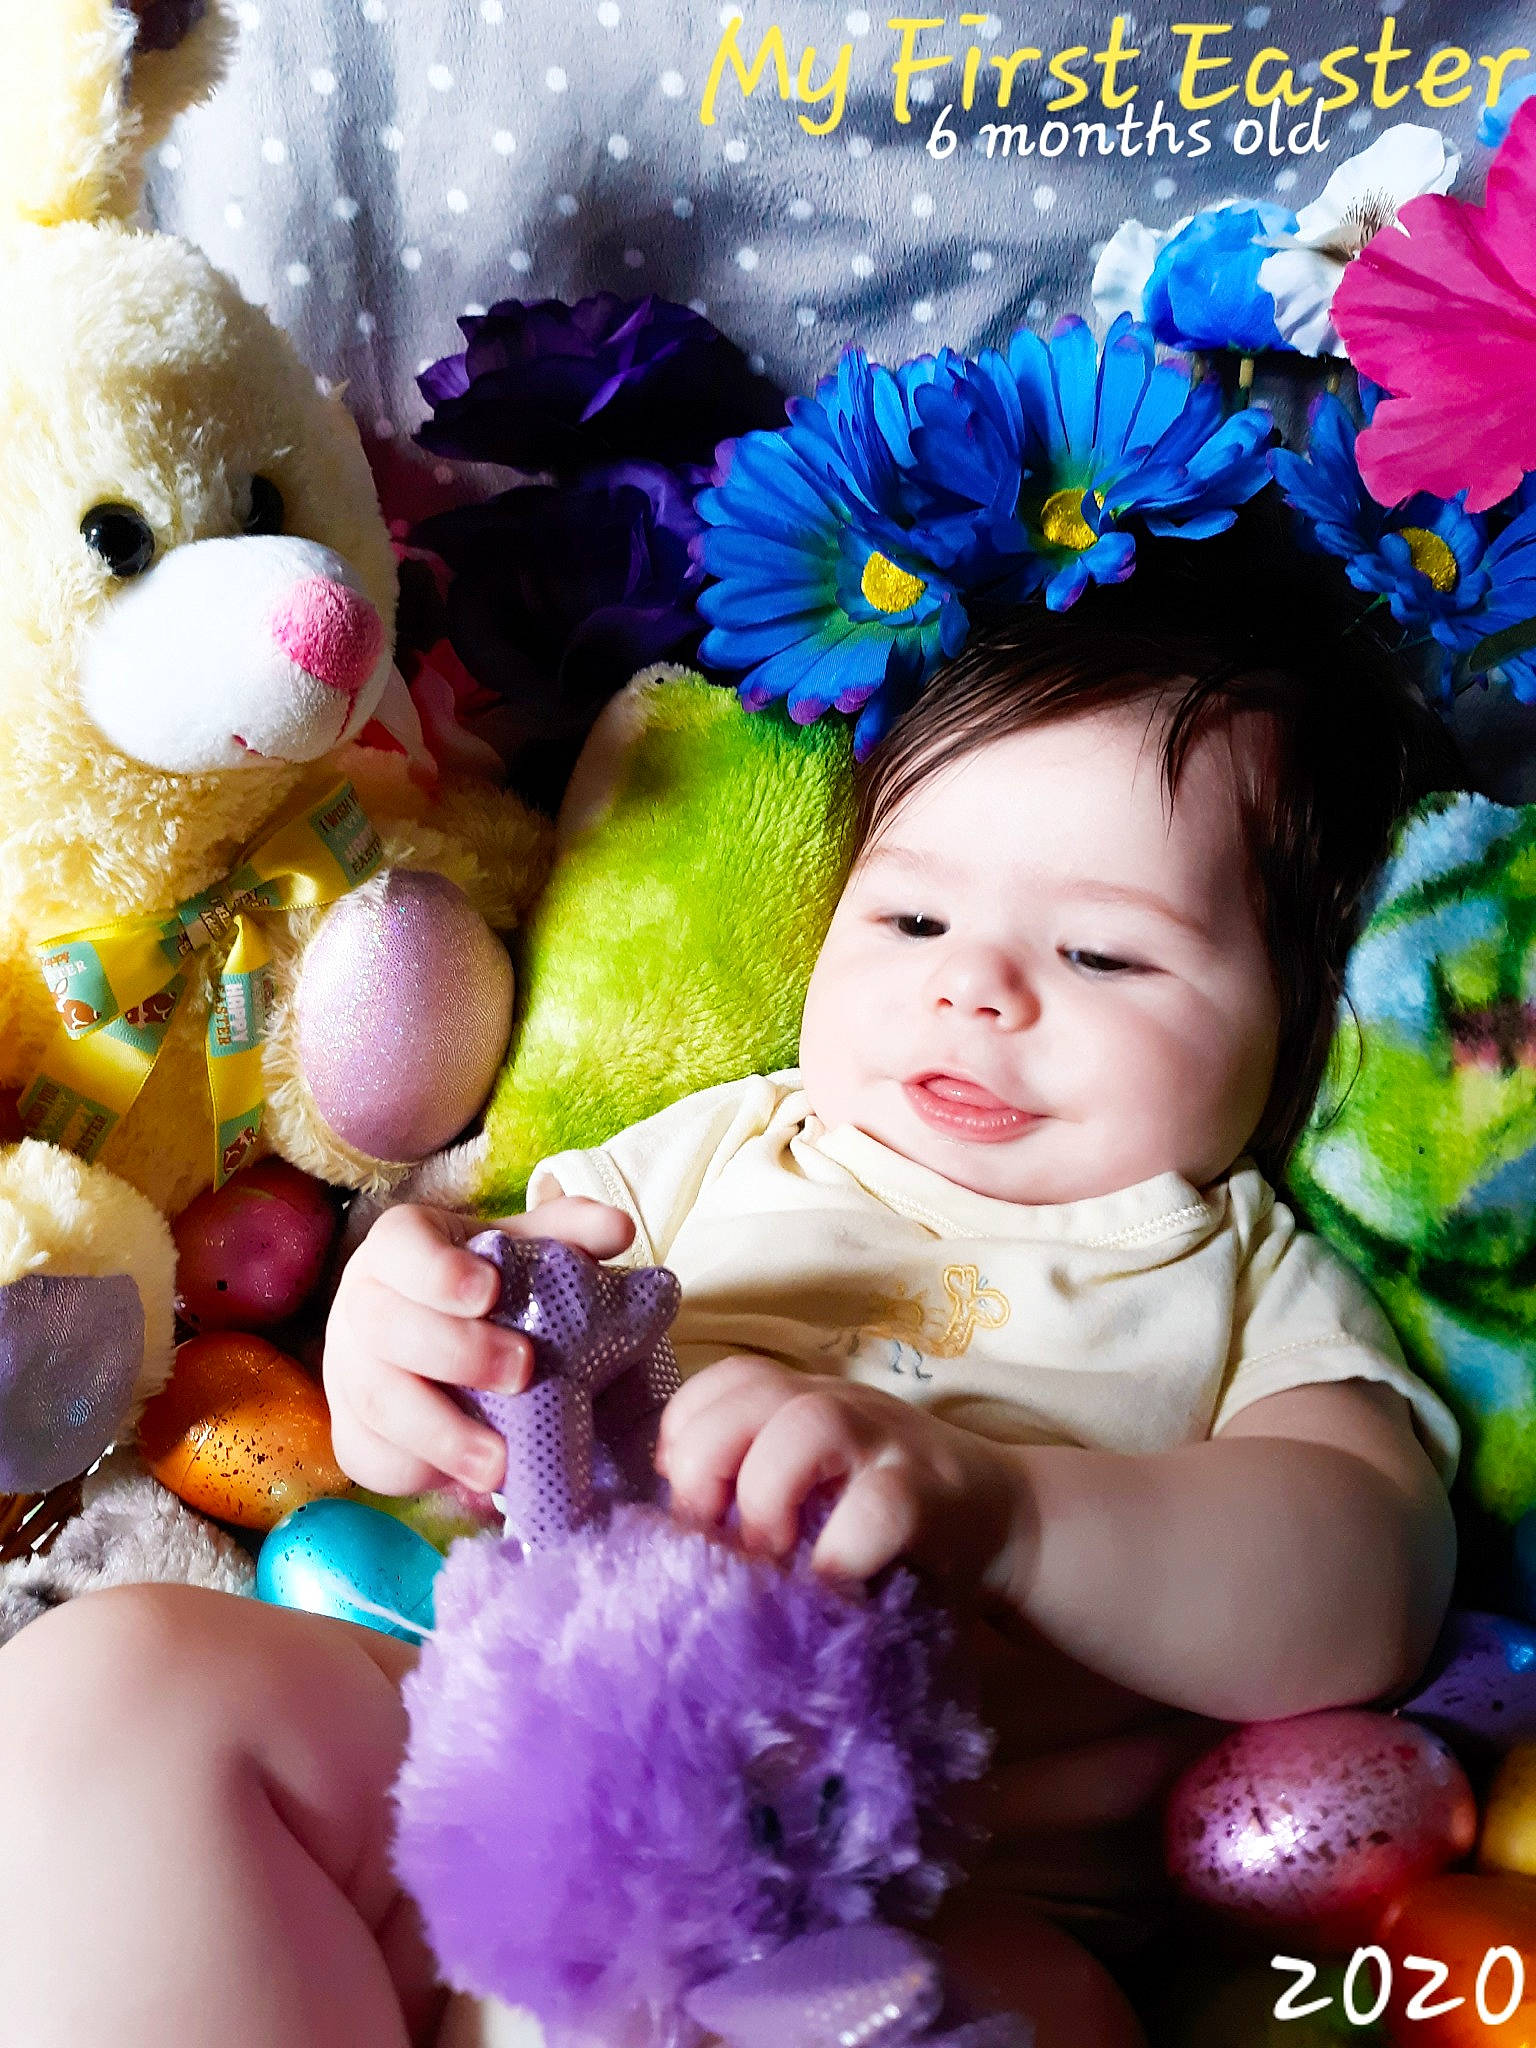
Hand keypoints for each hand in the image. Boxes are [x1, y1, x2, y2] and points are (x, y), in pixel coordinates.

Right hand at [324, 1196, 634, 1495]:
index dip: (437, 1271)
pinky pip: (368, 1454)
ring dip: (439, 1433)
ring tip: (499, 1462)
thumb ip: (573, 1233)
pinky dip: (416, 1470)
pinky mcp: (352, 1428)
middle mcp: (361, 1302)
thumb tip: (618, 1229)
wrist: (445, 1337)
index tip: (490, 1291)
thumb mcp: (528, 1250)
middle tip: (521, 1373)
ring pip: (376, 1401)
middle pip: (384, 1326)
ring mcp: (347, 1369)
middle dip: (454, 1352)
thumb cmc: (489, 1285)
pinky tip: (465, 1484)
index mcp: (400, 1247)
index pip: (400, 1246)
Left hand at [654, 1354, 1021, 1587]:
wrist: (1005, 1524)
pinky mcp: (929, 1493)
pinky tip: (827, 1583)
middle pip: (750, 1390)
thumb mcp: (816, 1490)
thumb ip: (753, 1490)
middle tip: (712, 1534)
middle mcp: (840, 1405)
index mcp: (802, 1401)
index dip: (685, 1432)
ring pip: (810, 1422)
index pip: (724, 1380)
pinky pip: (879, 1505)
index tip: (685, 1500)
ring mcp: (886, 1442)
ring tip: (768, 1552)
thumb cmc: (886, 1519)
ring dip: (767, 1491)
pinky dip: (840, 1549)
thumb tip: (675, 1535)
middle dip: (707, 1459)